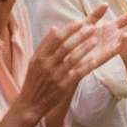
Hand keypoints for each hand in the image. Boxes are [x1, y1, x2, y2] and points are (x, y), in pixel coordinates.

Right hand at [14, 5, 108, 121]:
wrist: (30, 104)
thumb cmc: (34, 80)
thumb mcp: (34, 61)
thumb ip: (45, 44)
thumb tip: (55, 27)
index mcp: (41, 57)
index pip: (56, 39)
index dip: (69, 29)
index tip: (80, 21)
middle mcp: (48, 66)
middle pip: (66, 47)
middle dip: (80, 36)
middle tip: (93, 28)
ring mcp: (55, 77)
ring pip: (73, 59)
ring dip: (85, 48)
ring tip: (96, 40)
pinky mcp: (62, 87)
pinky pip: (77, 75)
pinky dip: (85, 67)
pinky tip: (94, 60)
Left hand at [78, 6, 126, 74]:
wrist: (68, 59)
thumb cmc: (76, 42)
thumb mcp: (86, 24)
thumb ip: (96, 15)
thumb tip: (105, 4)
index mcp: (109, 29)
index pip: (125, 20)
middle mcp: (113, 37)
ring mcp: (111, 45)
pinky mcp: (106, 55)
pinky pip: (117, 49)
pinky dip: (123, 43)